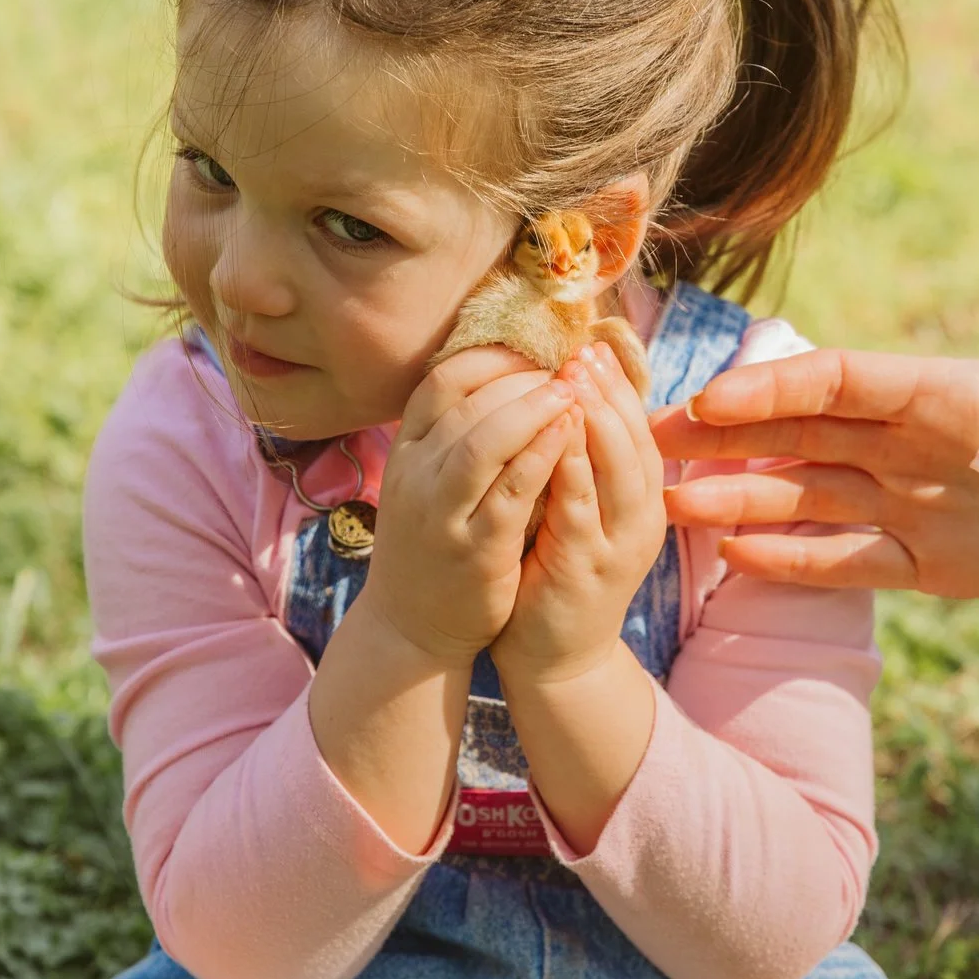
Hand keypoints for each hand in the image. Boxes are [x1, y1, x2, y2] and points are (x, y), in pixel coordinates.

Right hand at [351, 347, 579, 664]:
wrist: (410, 627)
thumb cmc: (435, 542)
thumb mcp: (431, 480)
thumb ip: (458, 433)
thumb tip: (511, 375)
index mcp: (407, 451)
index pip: (443, 380)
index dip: (492, 358)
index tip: (536, 352)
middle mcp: (415, 476)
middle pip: (464, 402)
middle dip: (520, 377)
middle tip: (566, 366)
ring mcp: (440, 514)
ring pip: (481, 442)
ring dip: (531, 409)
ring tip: (572, 391)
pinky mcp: (474, 550)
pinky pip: (509, 492)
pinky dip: (541, 457)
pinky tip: (570, 435)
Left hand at [492, 341, 666, 683]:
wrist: (556, 660)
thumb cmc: (558, 575)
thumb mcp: (582, 513)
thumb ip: (583, 465)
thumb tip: (572, 399)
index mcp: (641, 502)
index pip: (638, 430)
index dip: (618, 387)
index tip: (594, 346)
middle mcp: (640, 520)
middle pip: (636, 442)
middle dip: (611, 392)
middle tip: (584, 350)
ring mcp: (618, 547)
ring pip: (619, 471)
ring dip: (598, 420)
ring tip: (574, 378)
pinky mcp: (585, 570)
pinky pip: (581, 510)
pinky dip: (571, 468)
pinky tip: (555, 435)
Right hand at [650, 348, 978, 598]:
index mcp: (943, 393)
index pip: (837, 384)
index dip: (771, 390)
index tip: (706, 399)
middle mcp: (912, 444)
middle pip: (797, 436)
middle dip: (722, 437)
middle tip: (642, 443)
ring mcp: (915, 501)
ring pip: (807, 497)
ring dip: (740, 498)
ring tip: (667, 506)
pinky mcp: (932, 562)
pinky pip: (849, 562)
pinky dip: (794, 560)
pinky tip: (735, 556)